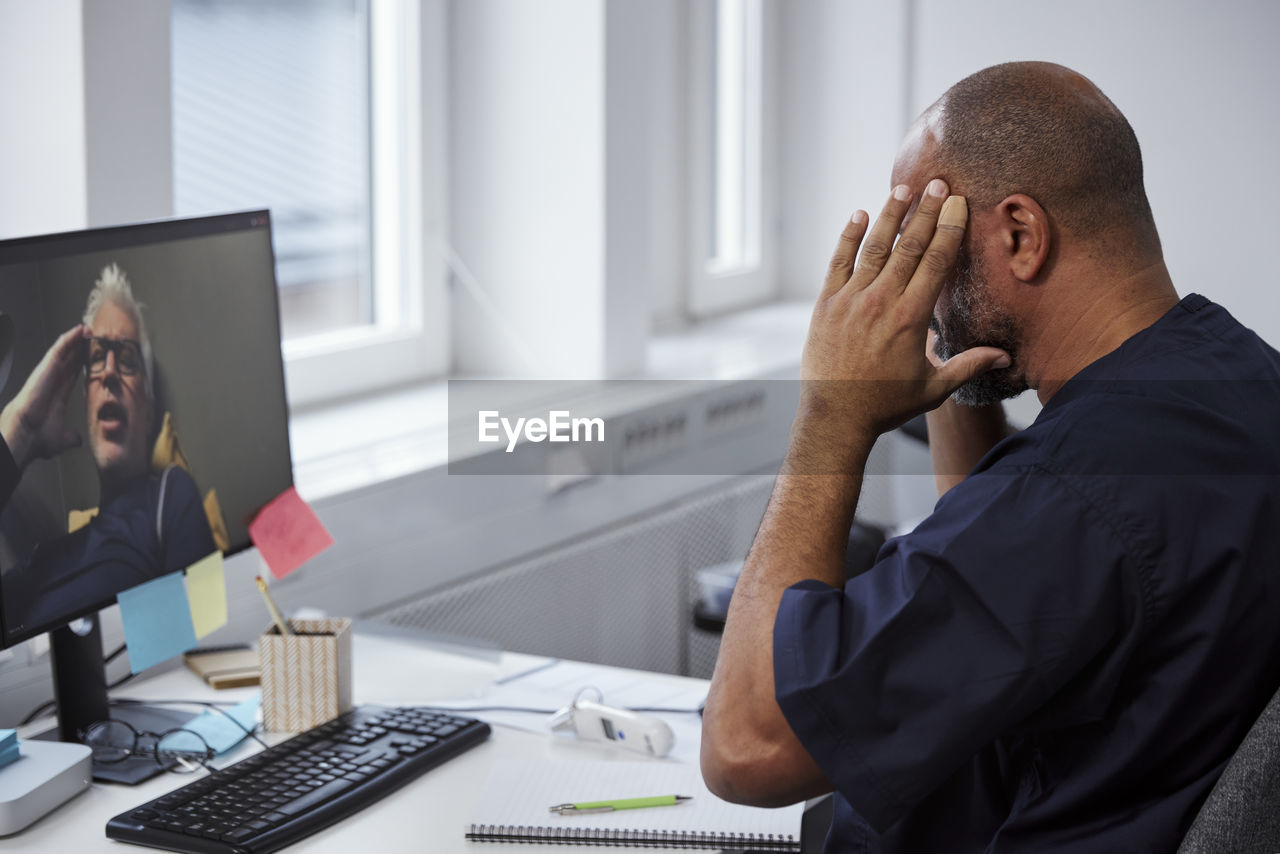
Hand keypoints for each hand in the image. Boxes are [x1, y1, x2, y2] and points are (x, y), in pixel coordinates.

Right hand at [0, 324, 88, 468]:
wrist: (27, 435)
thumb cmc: (38, 438)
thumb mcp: (62, 438)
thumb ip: (72, 437)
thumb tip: (78, 440)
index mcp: (57, 395)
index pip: (72, 375)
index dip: (81, 365)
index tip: (92, 358)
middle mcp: (53, 382)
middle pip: (70, 360)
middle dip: (80, 349)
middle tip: (94, 338)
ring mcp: (49, 373)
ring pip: (65, 351)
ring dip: (77, 340)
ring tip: (89, 329)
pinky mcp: (46, 368)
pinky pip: (60, 349)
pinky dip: (70, 338)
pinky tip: (79, 330)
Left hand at [797, 179, 1009, 447]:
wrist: (835, 416)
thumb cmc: (885, 404)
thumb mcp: (933, 388)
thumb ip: (968, 366)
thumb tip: (1005, 357)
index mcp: (911, 317)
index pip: (936, 262)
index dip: (950, 229)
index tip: (959, 203)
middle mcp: (881, 301)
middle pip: (909, 246)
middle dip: (926, 212)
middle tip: (939, 183)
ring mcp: (851, 299)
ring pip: (874, 248)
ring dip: (889, 215)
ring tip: (903, 189)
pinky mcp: (826, 304)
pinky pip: (838, 262)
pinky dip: (848, 237)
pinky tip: (859, 215)